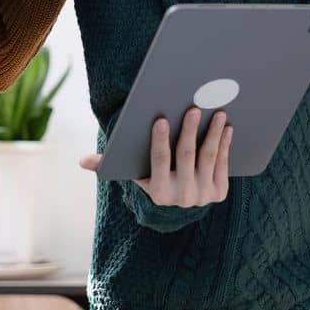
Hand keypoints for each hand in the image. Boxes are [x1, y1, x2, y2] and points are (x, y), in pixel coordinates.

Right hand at [79, 108, 231, 207]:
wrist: (182, 201)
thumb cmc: (155, 176)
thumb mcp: (134, 173)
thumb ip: (109, 166)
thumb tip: (82, 161)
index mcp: (159, 193)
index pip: (158, 161)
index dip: (160, 140)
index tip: (161, 119)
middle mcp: (182, 198)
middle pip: (186, 157)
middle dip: (190, 131)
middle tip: (194, 108)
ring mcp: (203, 196)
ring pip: (208, 158)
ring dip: (213, 133)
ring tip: (217, 112)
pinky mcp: (220, 193)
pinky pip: (223, 164)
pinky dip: (225, 144)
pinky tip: (227, 127)